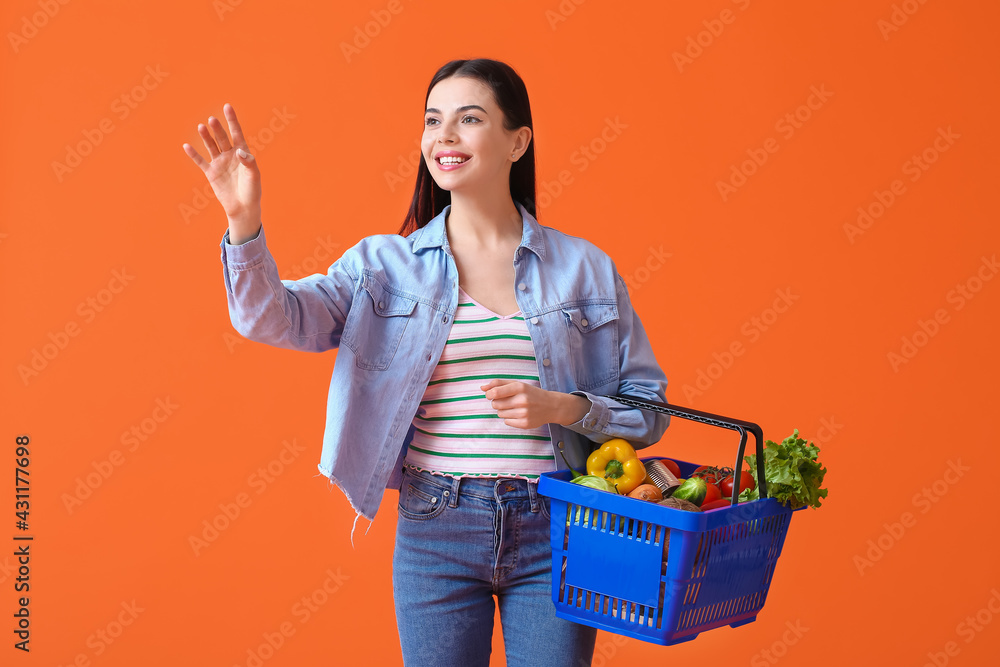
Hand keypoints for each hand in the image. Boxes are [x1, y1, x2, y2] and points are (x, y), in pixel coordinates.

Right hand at [182, 103, 261, 239]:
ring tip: (201, 127)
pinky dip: (194, 155)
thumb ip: (249, 162)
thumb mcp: (254, 176)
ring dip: (206, 137)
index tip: (227, 107)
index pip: (237, 133)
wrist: (243, 207)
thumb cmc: (252, 191)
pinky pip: (201, 162)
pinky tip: (187, 146)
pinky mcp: (211, 173)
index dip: (232, 120)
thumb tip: (239, 151)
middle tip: (212, 120)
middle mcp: (230, 155)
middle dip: (217, 129)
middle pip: (222, 138)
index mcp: (242, 153)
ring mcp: (219, 163)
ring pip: (211, 146)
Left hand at [480, 379, 590, 428]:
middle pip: (495, 404)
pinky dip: (509, 418)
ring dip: (504, 411)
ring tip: (515, 407)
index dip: (489, 394)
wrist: (551, 406)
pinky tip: (519, 414)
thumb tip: (482, 388)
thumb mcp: (517, 384)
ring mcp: (524, 413)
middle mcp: (522, 400)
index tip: (490, 394)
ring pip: (500, 414)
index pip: (495, 392)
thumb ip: (499, 383)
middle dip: (497, 402)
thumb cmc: (531, 393)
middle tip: (507, 401)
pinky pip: (506, 422)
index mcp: (520, 387)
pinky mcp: (525, 424)